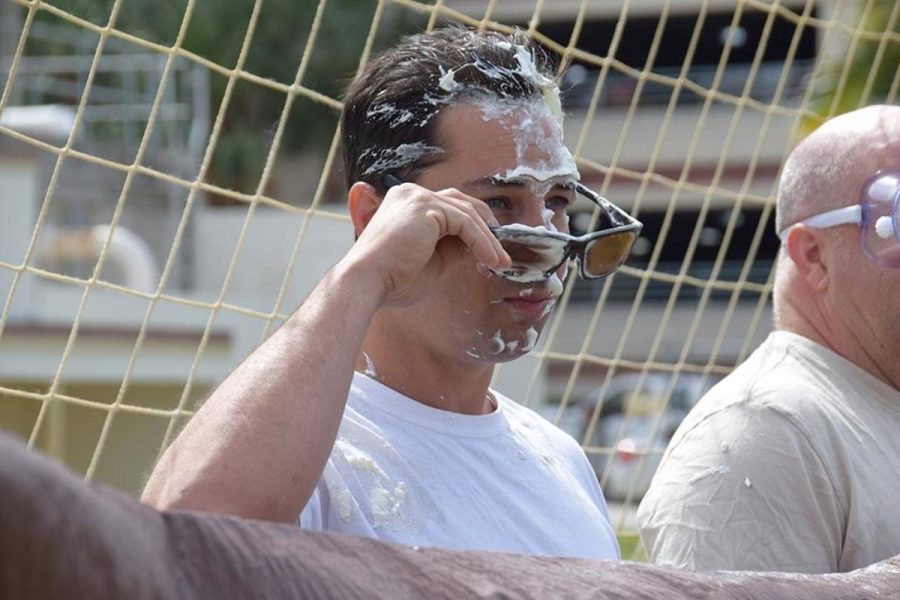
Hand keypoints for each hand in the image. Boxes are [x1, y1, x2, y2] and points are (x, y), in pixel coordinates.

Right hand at [346, 182, 510, 306]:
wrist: (367, 283)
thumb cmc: (392, 280)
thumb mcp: (432, 261)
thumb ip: (452, 248)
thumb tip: (477, 246)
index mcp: (406, 204)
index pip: (448, 208)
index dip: (473, 227)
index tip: (489, 250)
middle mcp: (410, 194)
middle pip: (461, 203)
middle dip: (486, 227)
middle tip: (501, 252)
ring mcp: (417, 197)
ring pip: (467, 213)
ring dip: (488, 239)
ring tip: (501, 261)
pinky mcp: (426, 207)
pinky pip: (466, 222)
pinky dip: (482, 241)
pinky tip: (491, 260)